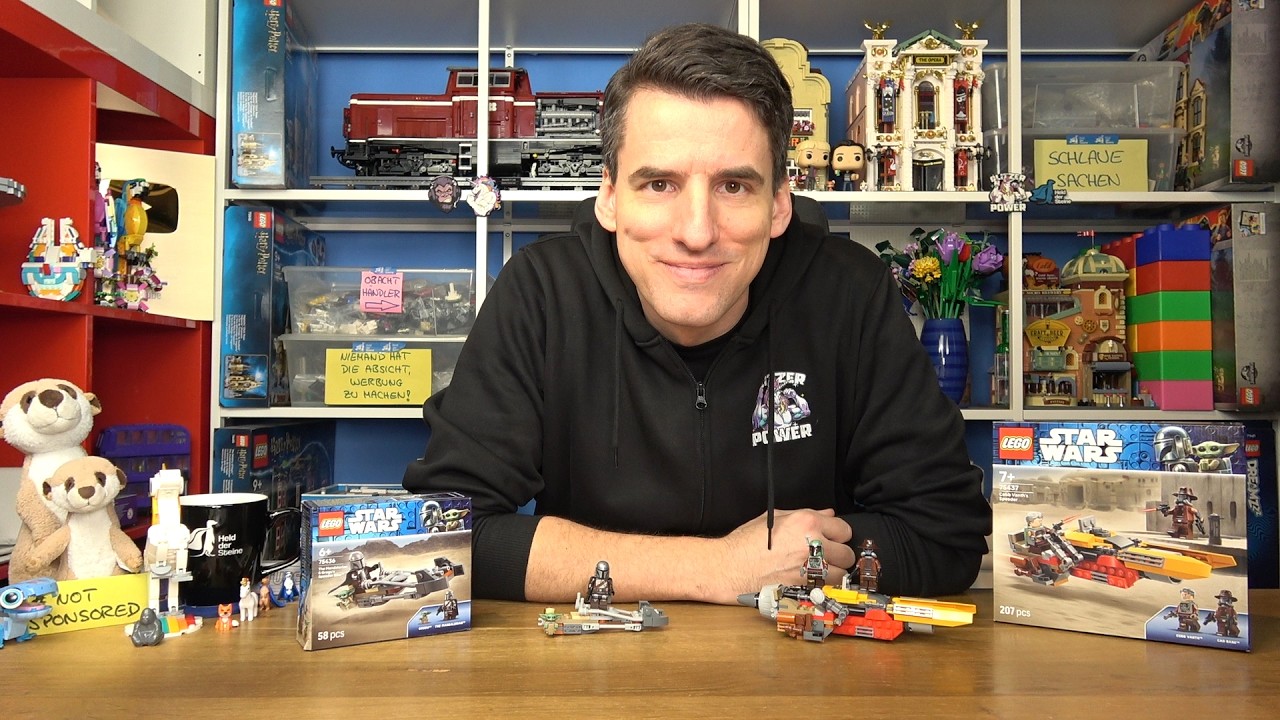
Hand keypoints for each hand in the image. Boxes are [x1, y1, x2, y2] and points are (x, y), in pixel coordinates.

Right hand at [711, 508, 853, 603]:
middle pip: (847, 553)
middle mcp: (812, 544)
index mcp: (806, 522)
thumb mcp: (773, 518)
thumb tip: (828, 514)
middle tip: (824, 556)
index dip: (837, 535)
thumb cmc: (746, 542)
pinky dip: (823, 586)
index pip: (843, 528)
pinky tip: (810, 581)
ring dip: (833, 573)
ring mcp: (810, 568)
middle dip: (838, 555)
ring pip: (841, 573)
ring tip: (818, 571)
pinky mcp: (805, 588)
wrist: (729, 567)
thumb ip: (805, 515)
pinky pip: (828, 588)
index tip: (830, 539)